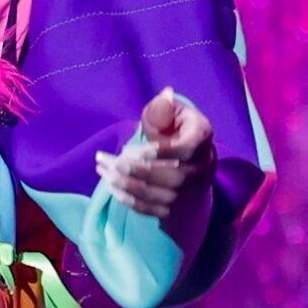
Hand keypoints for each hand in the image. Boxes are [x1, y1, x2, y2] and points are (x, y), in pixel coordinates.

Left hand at [94, 85, 214, 218]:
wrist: (192, 158)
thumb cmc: (176, 128)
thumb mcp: (172, 111)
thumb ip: (163, 108)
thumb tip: (165, 96)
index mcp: (202, 138)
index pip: (186, 150)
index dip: (159, 152)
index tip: (129, 149)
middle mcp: (203, 168)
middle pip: (173, 177)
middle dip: (137, 171)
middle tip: (110, 162)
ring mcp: (191, 191)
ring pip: (162, 196)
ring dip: (129, 186)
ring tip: (104, 173)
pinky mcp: (178, 207)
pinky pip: (156, 210)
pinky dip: (132, 201)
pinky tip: (113, 188)